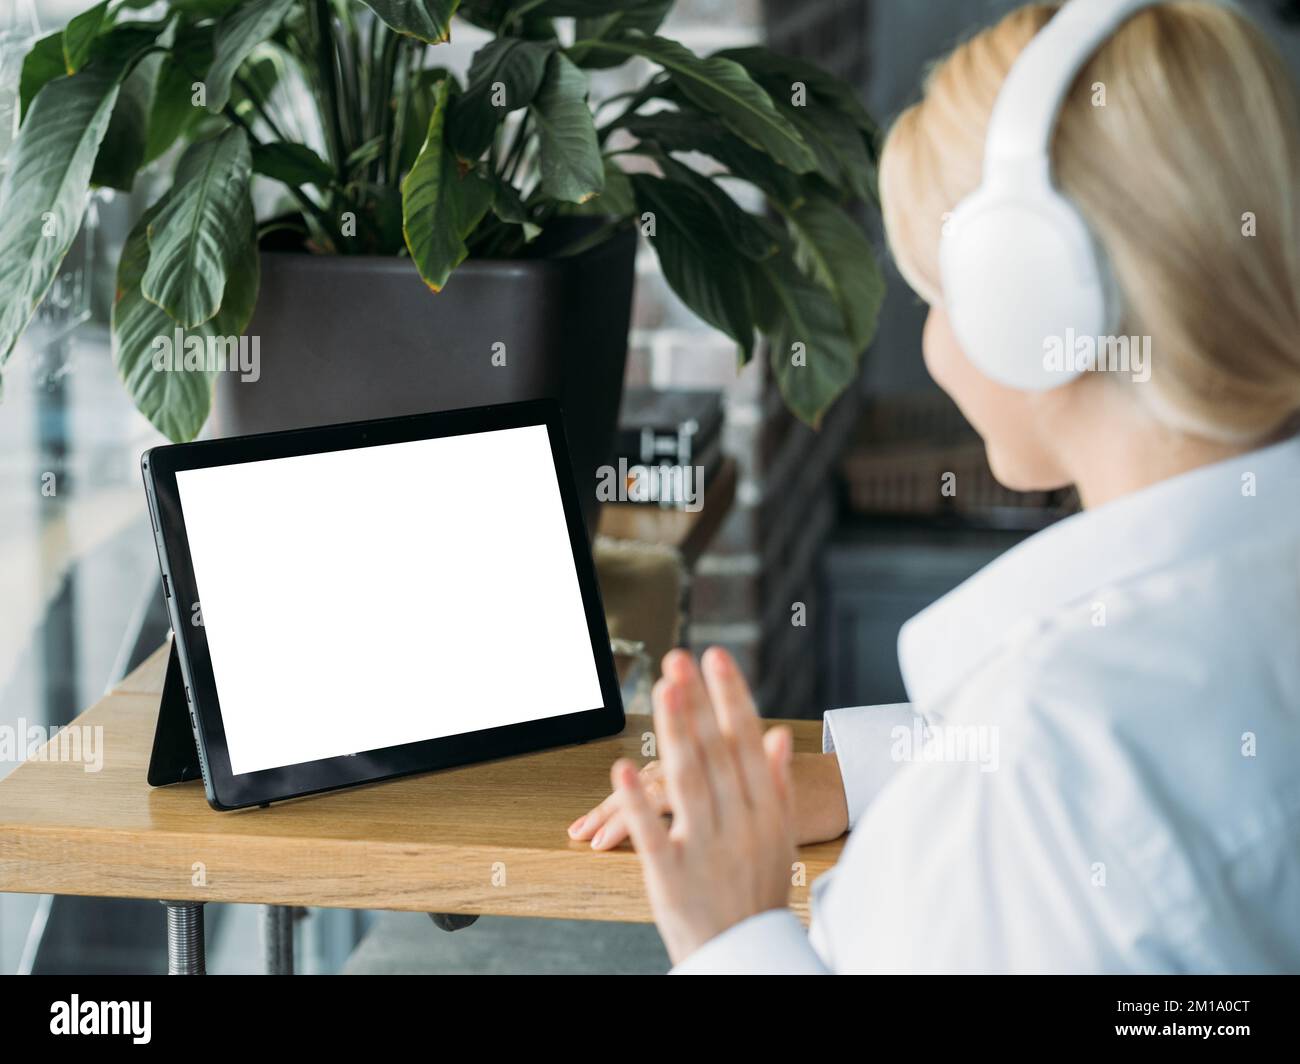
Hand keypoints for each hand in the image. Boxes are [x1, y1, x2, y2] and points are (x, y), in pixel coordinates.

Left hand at [600, 646, 796, 964]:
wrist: (751, 959)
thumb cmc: (760, 893)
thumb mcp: (780, 837)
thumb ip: (776, 784)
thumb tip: (775, 735)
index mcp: (765, 811)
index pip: (746, 742)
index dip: (731, 697)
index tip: (716, 658)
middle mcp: (738, 826)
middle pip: (715, 753)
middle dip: (697, 702)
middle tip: (679, 660)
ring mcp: (705, 851)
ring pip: (687, 783)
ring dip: (675, 733)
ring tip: (661, 692)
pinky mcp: (673, 879)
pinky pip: (653, 836)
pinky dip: (635, 805)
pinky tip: (619, 770)